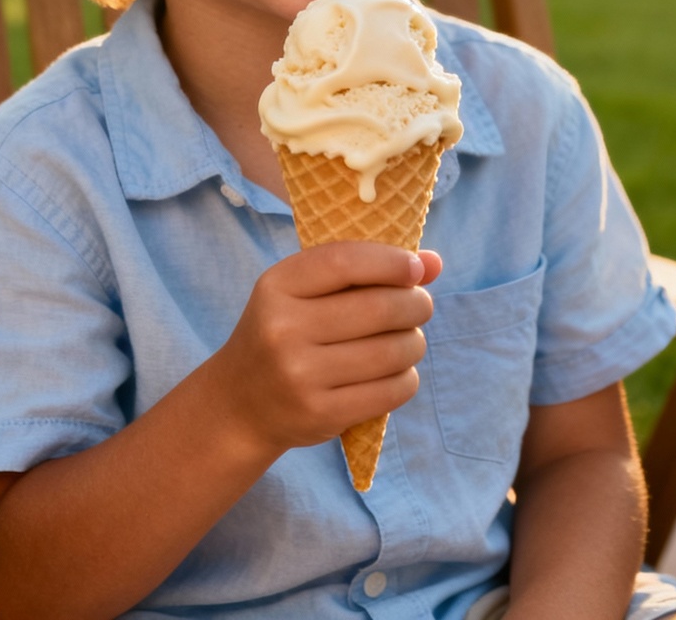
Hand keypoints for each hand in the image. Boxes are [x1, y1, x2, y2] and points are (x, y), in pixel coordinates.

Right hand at [212, 243, 441, 455]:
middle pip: (379, 308)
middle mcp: (284, 329)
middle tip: (420, 305)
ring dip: (415, 342)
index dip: (391, 261)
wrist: (240, 403)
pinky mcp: (320, 415)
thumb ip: (365, 269)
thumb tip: (434, 261)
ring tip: (408, 340)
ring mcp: (300, 376)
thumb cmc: (283, 332)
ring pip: (392, 351)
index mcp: (277, 286)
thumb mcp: (305, 292)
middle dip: (416, 303)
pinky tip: (396, 372)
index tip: (417, 267)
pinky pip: (391, 390)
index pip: (345, 261)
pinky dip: (407, 378)